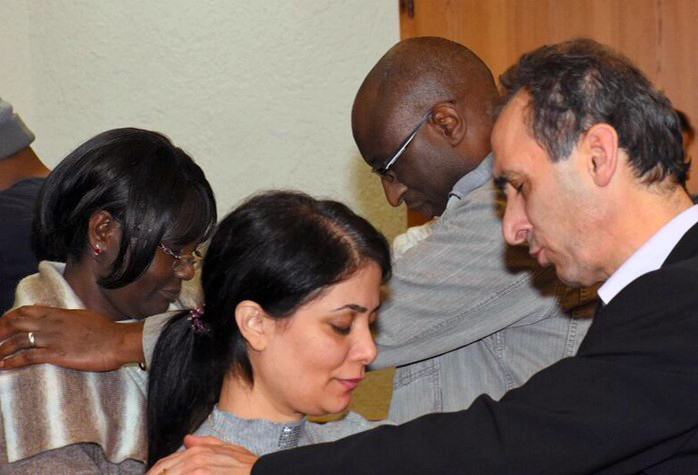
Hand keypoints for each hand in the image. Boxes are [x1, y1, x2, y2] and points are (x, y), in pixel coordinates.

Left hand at [0, 305, 143, 370]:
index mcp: (59, 313)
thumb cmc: (106, 331)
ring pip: (18, 340)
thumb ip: (66, 316)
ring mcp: (53, 338)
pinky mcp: (57, 354)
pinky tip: (4, 366)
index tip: (1, 325)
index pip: (26, 311)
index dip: (8, 318)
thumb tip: (56, 314)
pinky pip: (28, 356)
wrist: (119, 341)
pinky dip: (13, 361)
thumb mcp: (83, 316)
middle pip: (16, 323)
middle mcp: (52, 323)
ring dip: (1, 349)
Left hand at [146, 435, 257, 474]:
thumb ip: (205, 443)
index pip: (163, 465)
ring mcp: (197, 472)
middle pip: (161, 472)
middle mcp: (194, 461)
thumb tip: (187, 440)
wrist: (261, 472)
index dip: (153, 474)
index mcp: (196, 452)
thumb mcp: (227, 448)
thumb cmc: (246, 466)